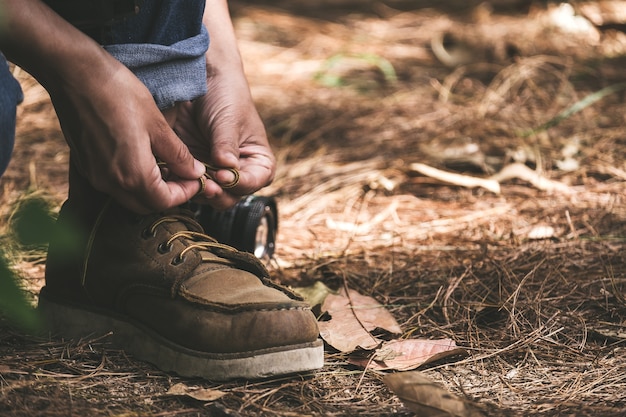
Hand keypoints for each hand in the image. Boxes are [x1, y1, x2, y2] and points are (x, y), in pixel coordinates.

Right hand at [50, 63, 205, 213]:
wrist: (75, 75)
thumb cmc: (120, 95)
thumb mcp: (158, 125)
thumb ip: (178, 155)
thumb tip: (195, 173)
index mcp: (133, 175)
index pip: (165, 202)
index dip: (185, 193)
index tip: (195, 178)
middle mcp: (111, 183)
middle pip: (146, 205)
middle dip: (168, 195)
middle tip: (183, 175)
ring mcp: (95, 176)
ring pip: (129, 197)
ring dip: (149, 189)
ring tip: (164, 165)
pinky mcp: (85, 166)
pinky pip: (113, 185)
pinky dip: (131, 180)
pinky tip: (142, 159)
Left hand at [173, 71, 274, 209]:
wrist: (201, 79)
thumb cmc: (225, 95)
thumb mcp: (229, 119)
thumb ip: (227, 145)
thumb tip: (227, 168)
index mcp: (257, 160)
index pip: (255, 181)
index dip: (241, 183)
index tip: (224, 175)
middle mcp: (238, 171)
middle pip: (231, 195)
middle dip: (218, 193)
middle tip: (205, 185)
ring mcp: (214, 171)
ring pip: (208, 194)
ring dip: (198, 190)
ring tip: (188, 180)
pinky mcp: (192, 167)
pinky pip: (187, 183)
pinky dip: (181, 182)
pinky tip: (174, 175)